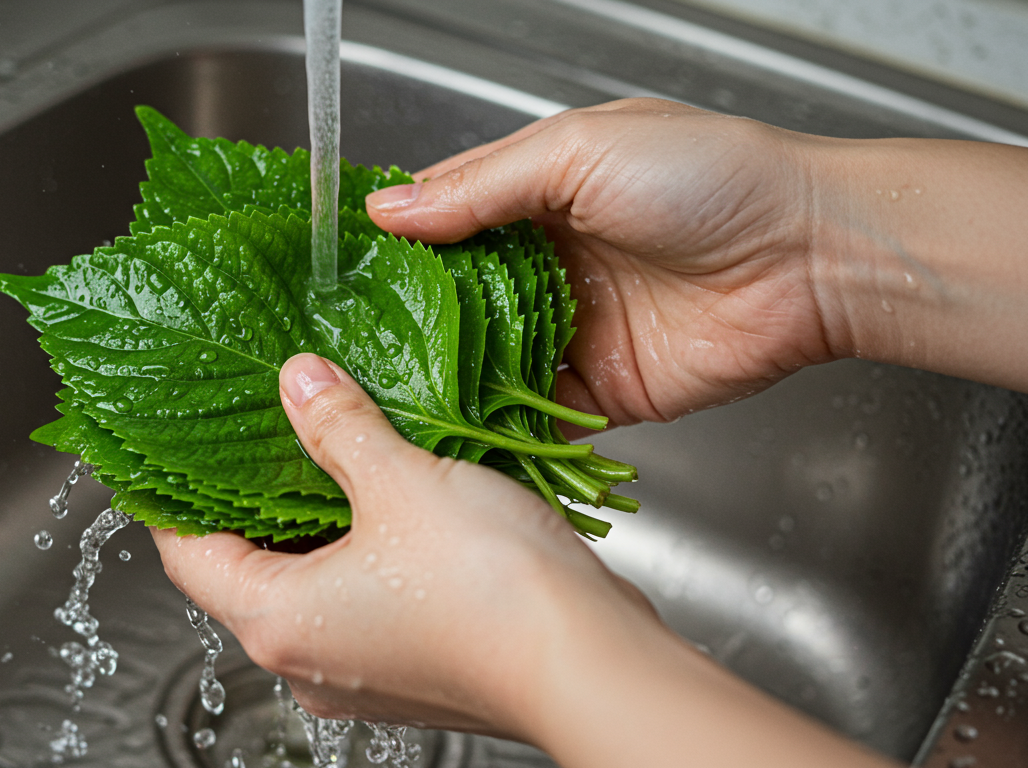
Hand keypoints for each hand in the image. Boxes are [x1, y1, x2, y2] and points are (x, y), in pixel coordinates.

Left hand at [152, 353, 901, 767]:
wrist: (594, 664)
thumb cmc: (490, 589)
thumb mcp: (400, 483)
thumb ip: (337, 426)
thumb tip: (297, 381)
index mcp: (278, 622)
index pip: (186, 555)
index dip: (172, 495)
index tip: (172, 443)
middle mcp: (309, 660)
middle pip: (247, 567)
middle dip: (252, 495)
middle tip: (257, 424)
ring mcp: (362, 671)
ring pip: (311, 582)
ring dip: (316, 517)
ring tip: (328, 443)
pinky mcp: (414, 666)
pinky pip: (363, 597)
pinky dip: (364, 547)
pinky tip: (392, 493)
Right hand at [366, 97, 1027, 418]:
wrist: (808, 257)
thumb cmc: (709, 178)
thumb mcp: (578, 152)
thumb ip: (481, 186)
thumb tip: (390, 210)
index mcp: (535, 196)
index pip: (440, 220)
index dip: (389, 245)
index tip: (330, 272)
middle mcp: (543, 266)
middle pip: (451, 300)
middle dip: (401, 322)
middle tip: (335, 346)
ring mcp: (567, 332)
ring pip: (480, 361)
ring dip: (436, 377)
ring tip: (370, 395)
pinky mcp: (596, 392)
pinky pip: (528, 413)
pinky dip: (489, 424)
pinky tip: (439, 433)